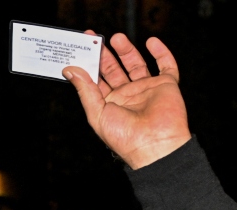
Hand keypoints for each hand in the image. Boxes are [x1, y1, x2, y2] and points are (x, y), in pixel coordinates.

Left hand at [64, 33, 190, 169]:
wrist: (154, 145)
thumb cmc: (125, 137)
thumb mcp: (97, 113)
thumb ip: (85, 90)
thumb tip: (70, 70)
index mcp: (109, 104)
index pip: (96, 79)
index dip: (89, 63)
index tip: (82, 47)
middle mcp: (127, 96)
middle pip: (114, 69)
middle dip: (104, 54)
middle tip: (95, 38)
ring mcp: (146, 90)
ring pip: (136, 64)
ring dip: (127, 51)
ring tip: (116, 37)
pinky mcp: (166, 86)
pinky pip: (166, 66)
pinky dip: (161, 53)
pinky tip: (151, 42)